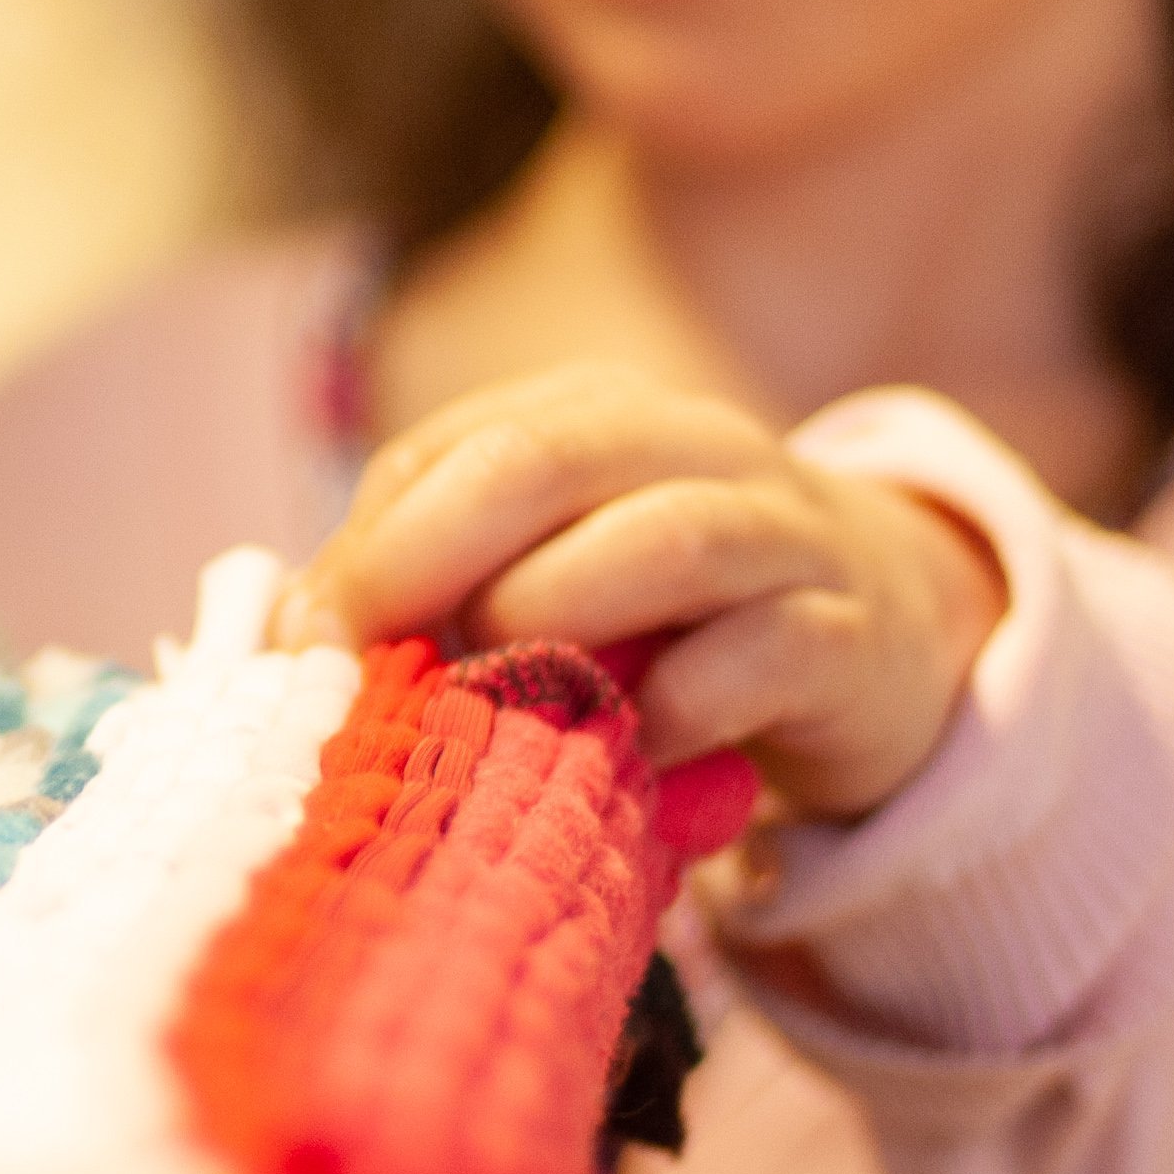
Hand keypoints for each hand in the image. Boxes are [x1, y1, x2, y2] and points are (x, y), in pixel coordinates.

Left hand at [271, 365, 1005, 821]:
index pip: (449, 450)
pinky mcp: (849, 638)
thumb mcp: (545, 586)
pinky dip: (677, 711)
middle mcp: (691, 446)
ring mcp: (783, 533)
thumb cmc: (669, 622)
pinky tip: (629, 756)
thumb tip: (289, 637)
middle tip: (368, 665)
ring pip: (663, 539)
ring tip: (504, 698)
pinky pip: (760, 656)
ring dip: (556, 622)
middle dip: (429, 560)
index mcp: (592, 417)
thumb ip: (429, 595)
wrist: (884, 645)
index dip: (366, 545)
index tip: (305, 642)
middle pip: (543, 462)